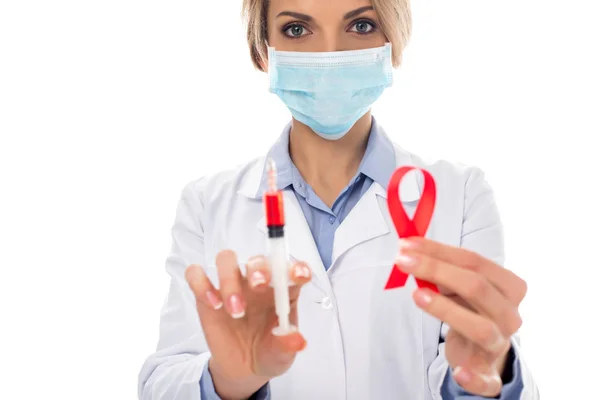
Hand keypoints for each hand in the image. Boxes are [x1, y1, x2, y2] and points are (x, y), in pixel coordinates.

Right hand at [185, 250, 311, 399]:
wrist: (243, 369)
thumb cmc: (268, 353)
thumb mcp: (282, 354)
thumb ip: (288, 345)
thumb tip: (296, 339)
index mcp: (284, 290)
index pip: (292, 269)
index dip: (297, 267)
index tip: (298, 276)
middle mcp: (259, 281)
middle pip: (257, 259)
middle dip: (259, 269)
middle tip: (258, 286)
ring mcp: (233, 284)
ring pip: (226, 259)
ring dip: (230, 279)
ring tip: (235, 310)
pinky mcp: (207, 293)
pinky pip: (196, 274)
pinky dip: (200, 283)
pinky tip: (213, 304)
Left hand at [394, 238, 526, 396]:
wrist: (484, 351)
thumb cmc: (469, 308)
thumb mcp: (460, 286)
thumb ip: (441, 267)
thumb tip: (408, 249)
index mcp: (509, 287)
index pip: (475, 261)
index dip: (439, 250)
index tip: (406, 244)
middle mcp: (509, 314)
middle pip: (477, 287)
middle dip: (437, 270)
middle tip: (403, 261)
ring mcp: (500, 345)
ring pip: (480, 327)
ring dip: (447, 310)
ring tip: (417, 295)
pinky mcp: (489, 376)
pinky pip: (486, 381)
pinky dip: (474, 378)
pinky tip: (459, 373)